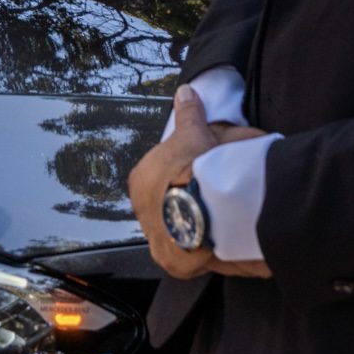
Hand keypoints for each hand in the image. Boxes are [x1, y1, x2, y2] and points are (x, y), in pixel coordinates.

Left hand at [128, 88, 272, 279]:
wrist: (204, 203)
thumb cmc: (193, 167)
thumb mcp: (192, 132)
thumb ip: (188, 113)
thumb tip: (185, 92)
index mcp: (140, 179)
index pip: (154, 176)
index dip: (176, 174)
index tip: (195, 174)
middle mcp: (140, 210)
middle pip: (162, 205)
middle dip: (180, 202)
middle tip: (208, 199)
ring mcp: (153, 236)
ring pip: (170, 230)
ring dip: (187, 227)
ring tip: (212, 222)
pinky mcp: (170, 260)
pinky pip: (183, 257)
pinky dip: (197, 252)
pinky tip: (211, 244)